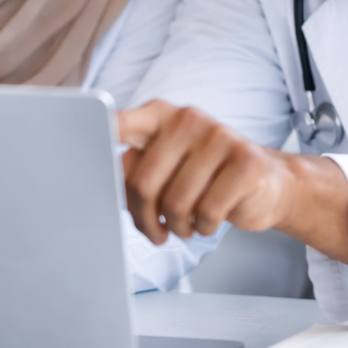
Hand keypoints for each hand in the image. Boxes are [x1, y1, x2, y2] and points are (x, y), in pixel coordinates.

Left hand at [118, 99, 347, 266]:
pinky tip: (208, 221)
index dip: (100, 136)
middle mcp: (188, 118)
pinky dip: (202, 228)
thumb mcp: (168, 167)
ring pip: (176, 202)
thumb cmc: (206, 178)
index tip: (80, 147)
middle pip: (143, 182)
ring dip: (177, 227)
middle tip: (154, 231)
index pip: (121, 123)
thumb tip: (110, 177)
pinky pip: (207, 211)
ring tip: (185, 225)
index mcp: (161, 115)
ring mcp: (220, 136)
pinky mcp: (246, 162)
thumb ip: (137, 168)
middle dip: (144, 218)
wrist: (267, 183)